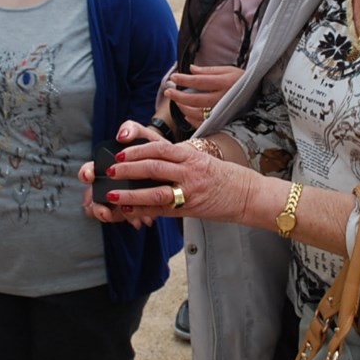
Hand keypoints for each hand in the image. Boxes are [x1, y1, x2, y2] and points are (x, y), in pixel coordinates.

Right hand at [78, 121, 169, 229]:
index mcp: (108, 167)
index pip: (89, 171)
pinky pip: (125, 218)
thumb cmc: (153, 151)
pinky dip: (131, 218)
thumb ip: (133, 130)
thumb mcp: (146, 138)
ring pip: (105, 211)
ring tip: (117, 217)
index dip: (85, 174)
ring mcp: (118, 198)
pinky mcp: (130, 209)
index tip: (90, 176)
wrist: (172, 165)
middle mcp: (109, 184)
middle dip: (96, 207)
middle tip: (103, 210)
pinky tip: (140, 220)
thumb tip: (122, 136)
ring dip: (110, 216)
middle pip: (92, 198)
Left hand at [80, 121, 253, 226]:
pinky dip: (144, 210)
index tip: (121, 152)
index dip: (137, 149)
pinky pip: (163, 210)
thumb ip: (179, 160)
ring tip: (113, 193)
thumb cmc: (223, 177)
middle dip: (128, 168)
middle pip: (153, 166)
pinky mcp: (192, 207)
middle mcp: (189, 170)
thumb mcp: (201, 161)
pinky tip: (129, 211)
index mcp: (190, 155)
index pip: (159, 148)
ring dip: (131, 193)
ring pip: (156, 190)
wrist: (248, 194)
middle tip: (111, 170)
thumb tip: (151, 161)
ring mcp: (190, 190)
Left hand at [163, 65, 244, 122]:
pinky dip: (192, 120)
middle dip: (178, 96)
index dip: (184, 80)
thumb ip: (209, 70)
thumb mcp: (228, 70)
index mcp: (225, 83)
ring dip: (183, 108)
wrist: (259, 95)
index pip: (199, 81)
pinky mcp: (223, 121)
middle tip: (168, 91)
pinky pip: (204, 124)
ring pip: (197, 113)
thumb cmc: (242, 79)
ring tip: (176, 102)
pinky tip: (186, 114)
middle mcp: (224, 98)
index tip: (173, 77)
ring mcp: (223, 111)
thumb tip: (191, 69)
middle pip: (195, 99)